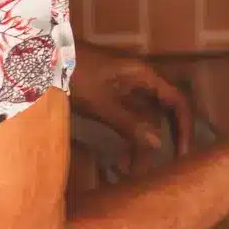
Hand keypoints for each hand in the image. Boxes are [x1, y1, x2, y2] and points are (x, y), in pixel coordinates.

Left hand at [68, 43, 194, 170]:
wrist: (44, 57)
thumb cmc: (75, 75)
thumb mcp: (101, 103)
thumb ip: (129, 123)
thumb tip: (158, 144)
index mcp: (145, 77)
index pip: (177, 102)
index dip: (184, 127)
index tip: (182, 155)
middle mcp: (140, 82)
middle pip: (162, 114)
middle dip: (160, 143)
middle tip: (156, 171)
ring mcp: (125, 89)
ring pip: (143, 120)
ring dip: (140, 145)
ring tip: (129, 171)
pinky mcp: (110, 97)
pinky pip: (127, 120)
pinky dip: (126, 138)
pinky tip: (119, 160)